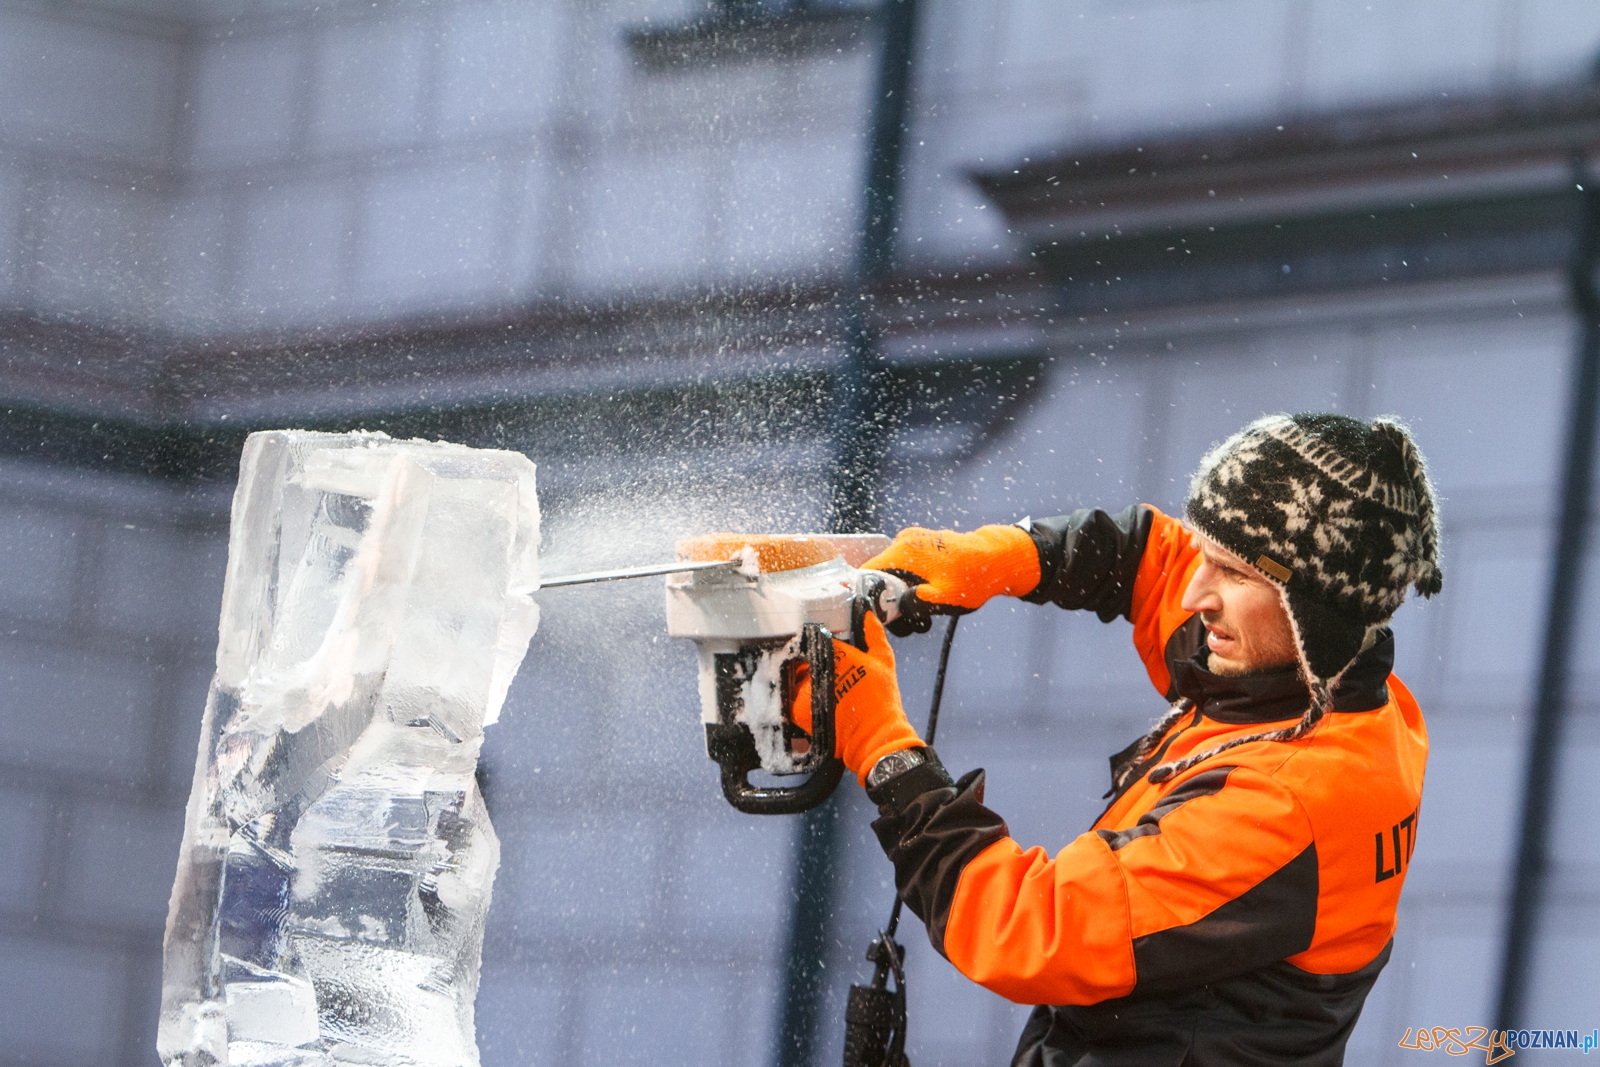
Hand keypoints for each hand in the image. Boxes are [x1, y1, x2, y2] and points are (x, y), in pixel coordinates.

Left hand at [791, 613, 921, 784]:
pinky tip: (809, 702)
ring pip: (794, 676)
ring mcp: (807, 688)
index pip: (817, 639)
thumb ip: (874, 634)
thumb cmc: (881, 699)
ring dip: (799, 679)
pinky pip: (791, 698)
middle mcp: (818, 668)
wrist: (874, 735)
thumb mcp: (884, 660)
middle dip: (805, 661)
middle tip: (814, 669)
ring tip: (814, 688)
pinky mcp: (799, 709)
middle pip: (802, 657)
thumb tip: (866, 613)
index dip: (817, 642)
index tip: (819, 647)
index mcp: (837, 653)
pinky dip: (796, 699)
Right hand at [864, 524, 1040, 634]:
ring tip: (924, 619)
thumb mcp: (942, 599)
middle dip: (891, 604)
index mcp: (904, 551)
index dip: (868, 597)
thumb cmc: (972, 579)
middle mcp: (904, 542)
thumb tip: (893, 610)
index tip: (880, 617)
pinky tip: (929, 604)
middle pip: (881, 577)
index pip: (867, 573)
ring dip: (904, 599)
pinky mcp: (923, 547)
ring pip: (895, 576)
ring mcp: (914, 542)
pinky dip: (913, 588)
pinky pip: (907, 570)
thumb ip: (914, 604)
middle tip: (911, 626)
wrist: (998, 560)